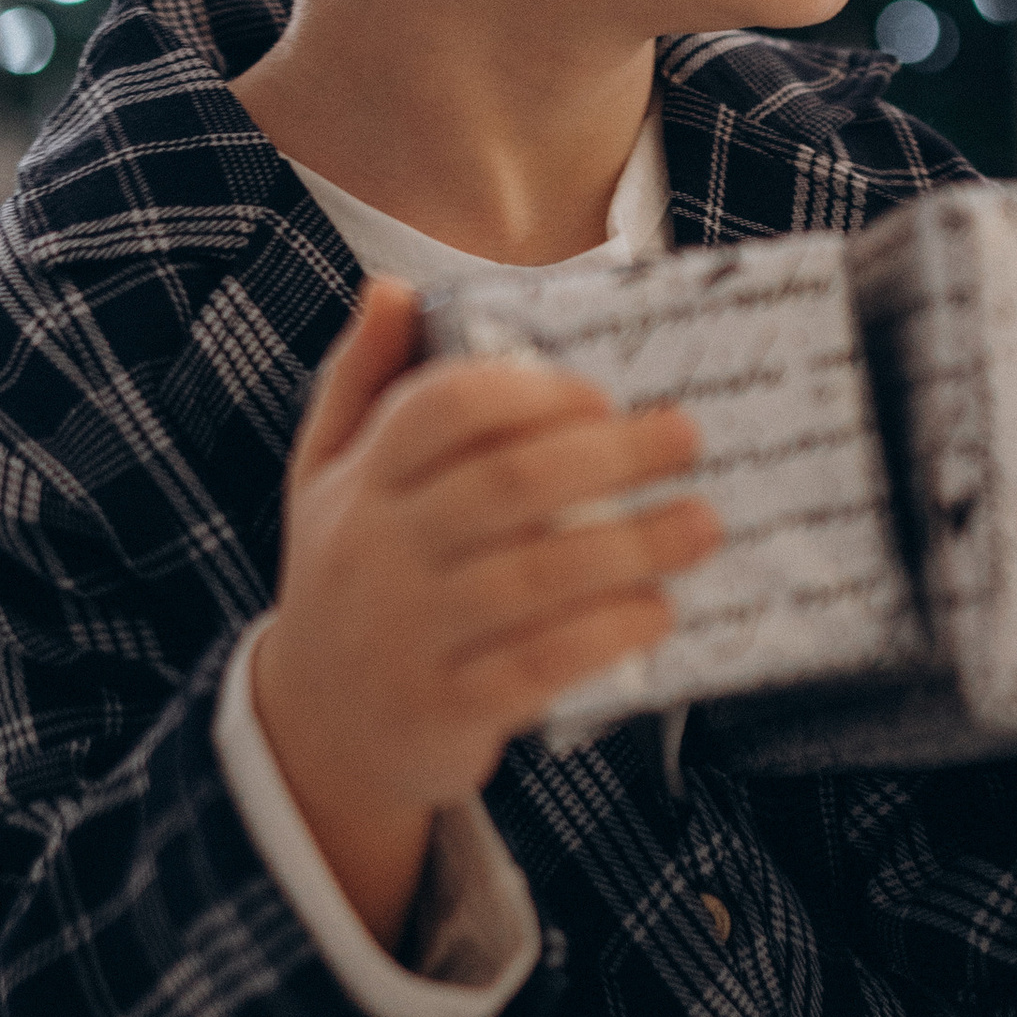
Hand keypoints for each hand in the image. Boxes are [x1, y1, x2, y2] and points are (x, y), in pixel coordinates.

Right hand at [254, 279, 721, 951]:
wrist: (316, 729)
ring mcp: (410, 635)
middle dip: (609, 456)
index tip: (601, 393)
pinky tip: (658, 610)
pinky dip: (606, 633)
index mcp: (360, 483)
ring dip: (632, 545)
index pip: (439, 411)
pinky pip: (539, 664)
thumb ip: (361, 380)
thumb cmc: (348, 574)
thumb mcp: (327, 475)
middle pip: (506, 485)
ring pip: (534, 577)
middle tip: (686, 438)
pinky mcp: (447, 709)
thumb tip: (392, 287)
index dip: (528, 393)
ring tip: (701, 523)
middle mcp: (378, 553)